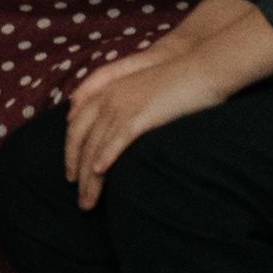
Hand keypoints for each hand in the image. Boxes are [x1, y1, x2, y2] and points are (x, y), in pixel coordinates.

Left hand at [63, 35, 231, 206]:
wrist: (201, 69)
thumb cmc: (178, 85)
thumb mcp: (144, 93)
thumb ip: (127, 108)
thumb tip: (120, 134)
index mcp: (107, 92)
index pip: (76, 126)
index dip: (70, 151)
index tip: (71, 174)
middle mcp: (108, 98)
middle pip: (80, 140)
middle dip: (76, 171)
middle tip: (79, 199)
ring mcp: (122, 105)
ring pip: (96, 146)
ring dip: (89, 178)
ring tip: (87, 202)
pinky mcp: (140, 114)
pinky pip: (117, 139)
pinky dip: (105, 157)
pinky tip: (100, 173)